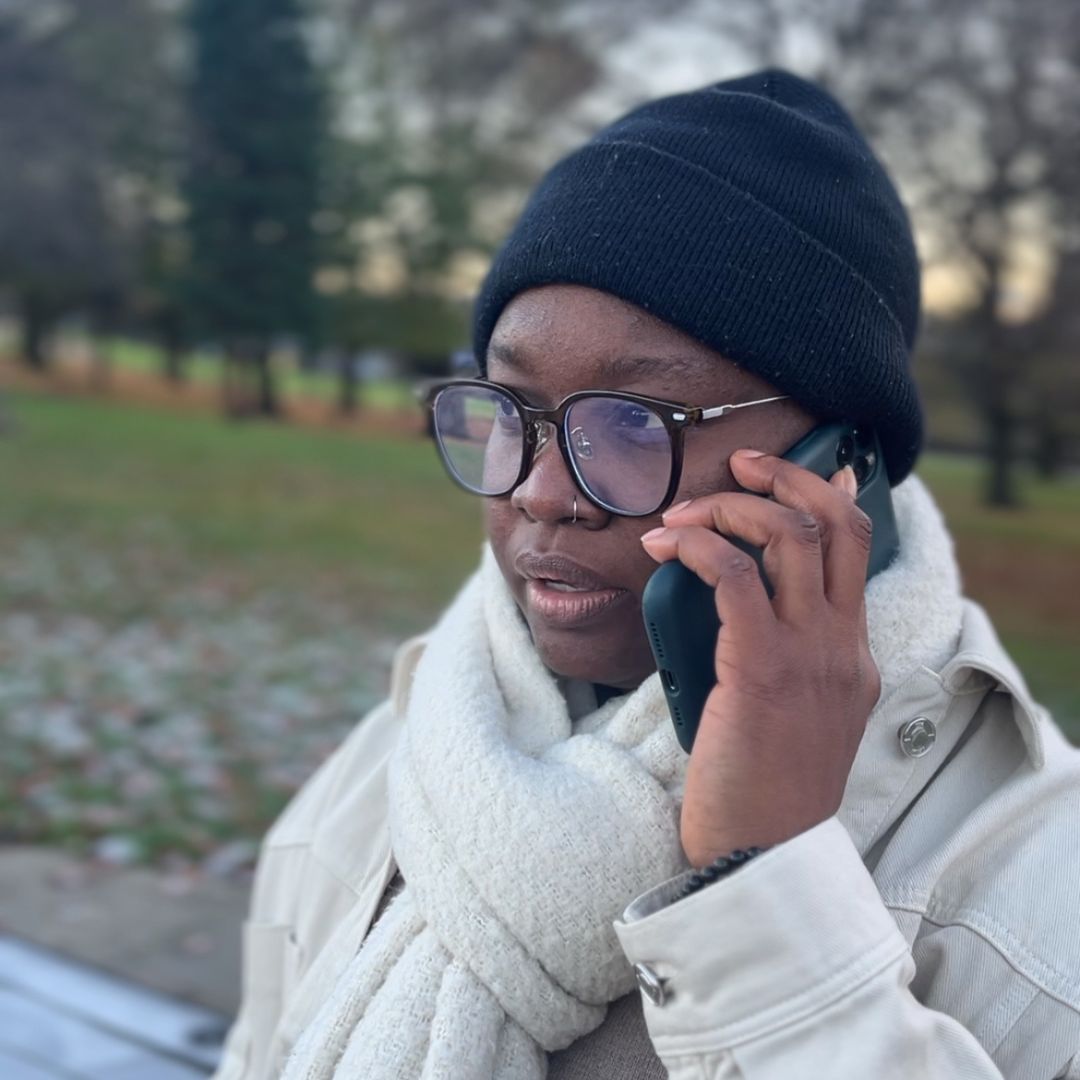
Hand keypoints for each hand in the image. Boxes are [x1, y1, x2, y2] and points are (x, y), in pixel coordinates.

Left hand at [640, 450, 880, 866]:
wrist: (760, 856)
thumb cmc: (760, 786)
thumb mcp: (792, 714)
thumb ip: (783, 656)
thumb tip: (738, 604)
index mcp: (852, 653)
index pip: (857, 547)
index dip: (829, 493)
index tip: (795, 467)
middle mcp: (841, 644)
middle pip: (835, 523)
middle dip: (786, 477)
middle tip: (740, 465)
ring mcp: (809, 655)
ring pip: (787, 536)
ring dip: (728, 509)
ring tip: (681, 517)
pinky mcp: (761, 670)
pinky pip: (735, 577)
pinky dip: (699, 547)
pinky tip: (667, 548)